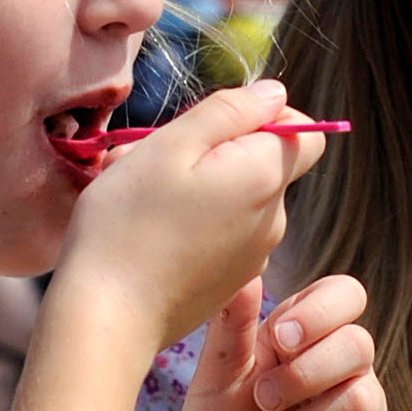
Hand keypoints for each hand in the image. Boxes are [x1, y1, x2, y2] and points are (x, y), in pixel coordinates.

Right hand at [54, 82, 323, 351]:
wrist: (107, 317)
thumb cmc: (129, 223)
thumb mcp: (171, 146)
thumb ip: (229, 112)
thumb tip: (275, 93)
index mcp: (265, 177)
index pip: (304, 132)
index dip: (266, 117)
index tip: (211, 125)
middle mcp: (273, 219)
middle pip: (265, 164)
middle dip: (220, 151)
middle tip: (161, 161)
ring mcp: (254, 256)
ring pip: (239, 199)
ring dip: (202, 186)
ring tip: (147, 199)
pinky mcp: (229, 282)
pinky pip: (224, 234)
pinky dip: (197, 224)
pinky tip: (152, 233)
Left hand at [180, 274, 391, 410]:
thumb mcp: (215, 379)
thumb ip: (232, 328)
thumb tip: (246, 271)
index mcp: (305, 333)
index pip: (344, 295)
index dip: (320, 312)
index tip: (279, 340)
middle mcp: (341, 363)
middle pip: (359, 344)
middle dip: (305, 376)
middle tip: (265, 400)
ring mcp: (362, 406)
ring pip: (362, 397)